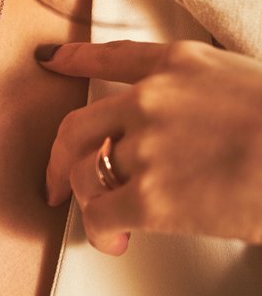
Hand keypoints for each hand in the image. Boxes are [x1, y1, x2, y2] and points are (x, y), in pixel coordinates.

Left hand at [38, 40, 261, 255]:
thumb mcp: (242, 82)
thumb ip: (203, 93)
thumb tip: (193, 121)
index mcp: (178, 65)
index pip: (112, 56)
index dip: (75, 59)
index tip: (52, 60)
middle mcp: (150, 98)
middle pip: (78, 125)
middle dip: (59, 157)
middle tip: (56, 179)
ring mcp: (146, 145)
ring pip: (87, 171)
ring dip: (91, 200)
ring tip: (105, 219)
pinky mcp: (150, 195)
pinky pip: (99, 213)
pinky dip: (99, 231)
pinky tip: (114, 240)